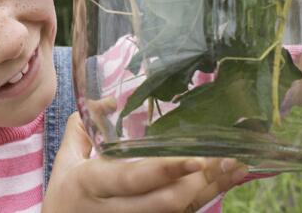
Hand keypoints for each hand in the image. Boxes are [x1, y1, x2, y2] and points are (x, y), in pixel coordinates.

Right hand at [43, 113, 247, 212]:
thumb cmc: (65, 196)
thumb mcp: (66, 161)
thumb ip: (82, 127)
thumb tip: (109, 99)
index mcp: (92, 184)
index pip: (130, 180)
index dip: (162, 171)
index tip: (192, 158)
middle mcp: (116, 210)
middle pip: (165, 202)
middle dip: (198, 182)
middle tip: (225, 157)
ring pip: (179, 211)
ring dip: (210, 190)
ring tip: (235, 165)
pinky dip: (206, 198)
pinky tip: (225, 180)